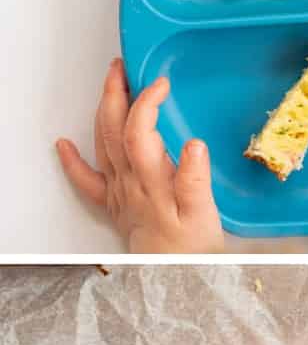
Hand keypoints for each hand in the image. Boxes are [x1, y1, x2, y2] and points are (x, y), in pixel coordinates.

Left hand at [57, 59, 224, 253]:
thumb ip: (196, 180)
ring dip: (102, 110)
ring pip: (102, 143)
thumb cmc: (192, 249)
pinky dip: (72, 160)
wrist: (174, 277)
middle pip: (113, 129)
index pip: (140, 131)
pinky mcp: (116, 204)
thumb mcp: (205, 215)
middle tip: (123, 68)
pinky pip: (87, 180)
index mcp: (152, 181)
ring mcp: (120, 192)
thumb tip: (193, 146)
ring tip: (110, 85)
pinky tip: (64, 145)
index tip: (159, 83)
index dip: (146, 102)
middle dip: (115, 93)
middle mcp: (130, 183)